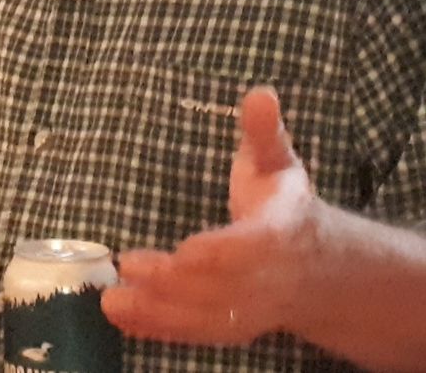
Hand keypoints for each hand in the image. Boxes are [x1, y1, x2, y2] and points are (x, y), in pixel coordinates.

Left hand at [101, 86, 322, 345]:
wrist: (314, 263)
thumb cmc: (282, 201)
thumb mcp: (278, 159)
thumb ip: (264, 131)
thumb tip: (261, 91)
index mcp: (281, 233)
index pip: (250, 249)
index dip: (219, 253)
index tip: (185, 250)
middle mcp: (267, 280)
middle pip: (220, 288)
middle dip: (174, 282)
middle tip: (126, 265)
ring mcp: (248, 311)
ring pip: (203, 319)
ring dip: (157, 312)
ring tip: (111, 300)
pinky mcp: (228, 329)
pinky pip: (192, 334)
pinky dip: (156, 330)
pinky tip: (121, 319)